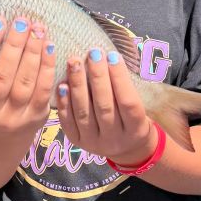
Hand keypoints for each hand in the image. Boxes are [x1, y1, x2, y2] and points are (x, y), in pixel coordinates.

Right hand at [0, 17, 55, 137]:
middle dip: (14, 45)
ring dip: (33, 52)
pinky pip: (44, 90)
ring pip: (25, 82)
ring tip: (38, 29)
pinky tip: (50, 47)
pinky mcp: (36, 118)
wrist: (1, 139)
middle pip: (3, 75)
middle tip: (23, 21)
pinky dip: (48, 67)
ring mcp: (14, 117)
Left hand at [56, 49, 155, 163]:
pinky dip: (64, 102)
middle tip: (92, 53)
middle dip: (97, 77)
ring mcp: (94, 142)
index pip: (128, 102)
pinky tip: (62, 84)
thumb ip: (125, 87)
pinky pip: (68, 122)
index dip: (120, 79)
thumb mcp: (138, 106)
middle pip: (104, 106)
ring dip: (77, 85)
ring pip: (84, 113)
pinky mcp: (77, 142)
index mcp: (135, 129)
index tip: (112, 55)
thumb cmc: (131, 118)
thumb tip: (109, 57)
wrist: (124, 147)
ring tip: (74, 62)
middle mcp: (115, 139)